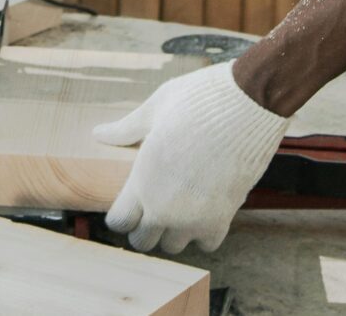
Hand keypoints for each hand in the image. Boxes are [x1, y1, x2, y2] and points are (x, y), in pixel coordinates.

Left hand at [92, 61, 288, 253]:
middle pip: (143, 241)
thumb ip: (126, 129)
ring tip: (180, 204)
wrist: (246, 103)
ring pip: (174, 245)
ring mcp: (194, 217)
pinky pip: (206, 243)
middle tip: (153, 202)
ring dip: (173, 230)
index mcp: (142, 180)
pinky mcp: (223, 217)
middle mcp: (164, 207)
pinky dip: (204, 231)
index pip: (119, 222)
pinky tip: (205, 206)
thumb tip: (98, 134)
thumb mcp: (156, 107)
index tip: (129, 202)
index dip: (121, 213)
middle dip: (144, 225)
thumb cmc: (197, 100)